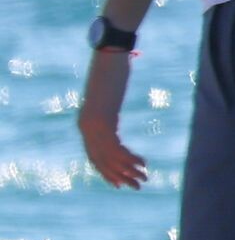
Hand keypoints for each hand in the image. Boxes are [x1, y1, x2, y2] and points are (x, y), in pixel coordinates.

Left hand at [79, 49, 146, 189]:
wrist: (108, 53)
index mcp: (85, 122)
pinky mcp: (103, 121)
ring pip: (110, 158)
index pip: (94, 155)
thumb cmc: (110, 68)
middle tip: (136, 186)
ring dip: (128, 171)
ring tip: (143, 179)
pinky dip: (129, 159)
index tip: (120, 183)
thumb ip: (110, 103)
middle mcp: (86, 127)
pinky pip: (116, 148)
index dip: (107, 172)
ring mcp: (93, 125)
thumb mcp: (109, 93)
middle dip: (119, 176)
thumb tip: (117, 97)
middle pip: (102, 160)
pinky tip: (142, 162)